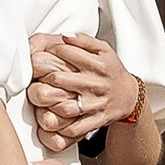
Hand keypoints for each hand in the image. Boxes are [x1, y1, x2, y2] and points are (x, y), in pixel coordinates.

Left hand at [29, 31, 135, 154]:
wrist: (129, 96)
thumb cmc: (112, 71)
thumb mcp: (103, 50)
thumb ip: (83, 40)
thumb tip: (64, 36)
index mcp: (97, 64)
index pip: (64, 52)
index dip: (49, 51)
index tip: (44, 54)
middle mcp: (95, 84)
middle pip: (58, 79)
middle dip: (42, 76)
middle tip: (35, 76)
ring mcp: (94, 105)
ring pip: (63, 107)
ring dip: (47, 103)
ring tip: (40, 97)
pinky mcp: (94, 121)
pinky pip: (73, 128)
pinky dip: (60, 127)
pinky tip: (51, 118)